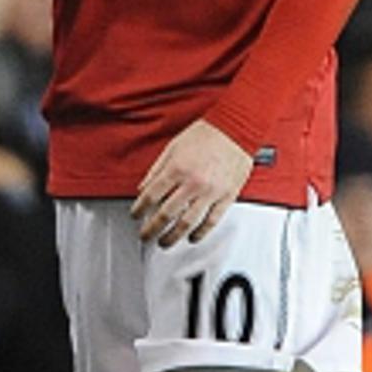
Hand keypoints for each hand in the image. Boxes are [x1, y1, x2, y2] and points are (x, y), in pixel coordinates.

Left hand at [131, 120, 253, 246]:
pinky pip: (211, 221)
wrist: (236, 129)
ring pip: (187, 223)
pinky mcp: (226, 197)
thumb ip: (156, 170)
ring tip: (164, 242)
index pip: (150, 196)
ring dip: (172, 237)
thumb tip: (143, 188)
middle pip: (165, 214)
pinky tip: (192, 237)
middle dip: (151, 229)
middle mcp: (192, 183)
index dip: (139, 209)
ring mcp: (210, 192)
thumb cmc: (206, 134)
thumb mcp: (173, 147)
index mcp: (176, 169)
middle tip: (145, 236)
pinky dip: (200, 233)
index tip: (135, 216)